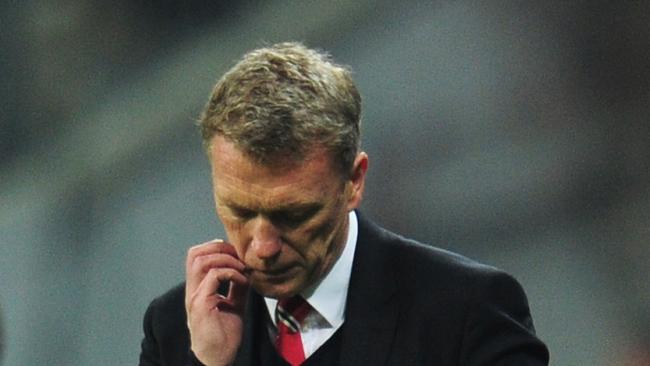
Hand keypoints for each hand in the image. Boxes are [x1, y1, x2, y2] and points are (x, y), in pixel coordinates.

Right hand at [185, 239, 249, 365]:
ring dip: (226, 258)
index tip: (236, 253)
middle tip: (239, 255)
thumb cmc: (223, 336)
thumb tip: (247, 271)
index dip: (215, 247)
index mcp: (198, 288)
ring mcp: (195, 296)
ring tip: (241, 268)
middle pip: (195, 253)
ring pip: (201, 261)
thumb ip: (237, 287)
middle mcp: (193, 289)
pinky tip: (243, 280)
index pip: (197, 256)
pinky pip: (214, 276)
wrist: (216, 358)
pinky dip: (231, 273)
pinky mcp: (201, 303)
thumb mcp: (234, 304)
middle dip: (219, 247)